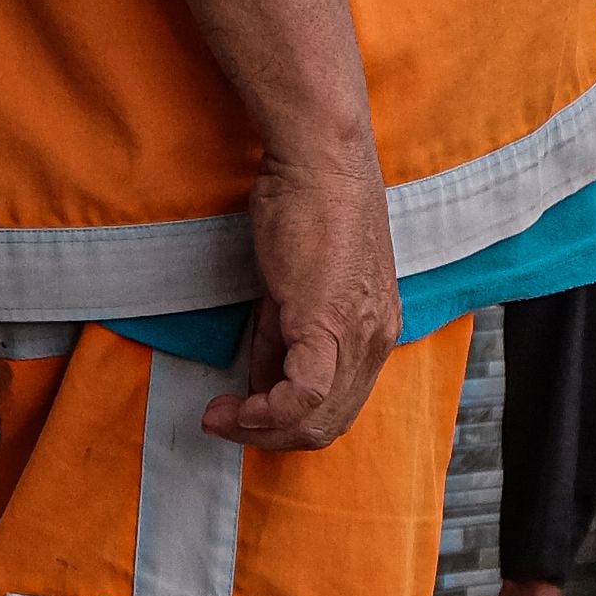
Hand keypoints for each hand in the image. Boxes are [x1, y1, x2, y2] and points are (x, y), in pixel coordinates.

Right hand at [205, 154, 395, 454]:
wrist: (319, 158)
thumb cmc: (307, 204)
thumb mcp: (295, 287)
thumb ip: (281, 339)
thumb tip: (260, 382)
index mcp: (375, 330)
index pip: (338, 407)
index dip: (287, 425)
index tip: (241, 415)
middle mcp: (377, 339)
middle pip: (329, 424)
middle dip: (270, 437)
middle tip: (223, 422)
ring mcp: (359, 333)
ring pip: (317, 418)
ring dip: (260, 429)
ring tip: (218, 415)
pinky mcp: (330, 321)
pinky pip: (304, 395)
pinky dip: (267, 413)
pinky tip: (236, 407)